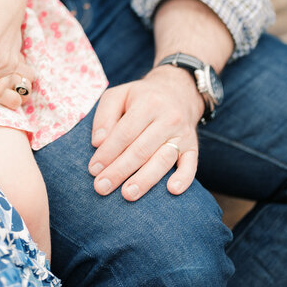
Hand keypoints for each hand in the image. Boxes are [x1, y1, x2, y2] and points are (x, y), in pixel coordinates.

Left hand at [88, 66, 203, 200]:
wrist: (177, 92)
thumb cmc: (140, 97)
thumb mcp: (118, 95)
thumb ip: (104, 116)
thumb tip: (98, 143)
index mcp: (147, 103)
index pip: (125, 132)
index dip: (108, 152)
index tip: (93, 169)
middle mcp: (168, 118)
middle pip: (141, 149)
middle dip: (119, 171)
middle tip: (101, 187)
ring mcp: (183, 134)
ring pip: (163, 160)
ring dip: (145, 180)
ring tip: (128, 194)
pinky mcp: (193, 148)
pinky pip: (191, 166)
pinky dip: (184, 179)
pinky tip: (172, 190)